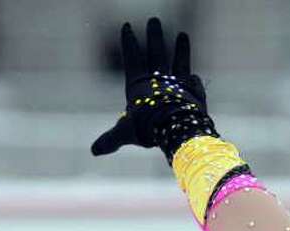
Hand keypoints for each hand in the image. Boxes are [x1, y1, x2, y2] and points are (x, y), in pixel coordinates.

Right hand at [91, 17, 218, 162]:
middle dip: (154, 36)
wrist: (176, 129)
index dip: (129, 42)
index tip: (127, 26)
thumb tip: (93, 152)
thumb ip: (111, 139)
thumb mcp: (124, 133)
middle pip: (156, 53)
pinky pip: (194, 84)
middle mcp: (159, 80)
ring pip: (179, 62)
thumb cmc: (147, 130)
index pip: (132, 58)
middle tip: (155, 20)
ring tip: (184, 34)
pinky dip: (195, 81)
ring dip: (181, 49)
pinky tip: (196, 76)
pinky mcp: (194, 92)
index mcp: (139, 86)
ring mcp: (179, 85)